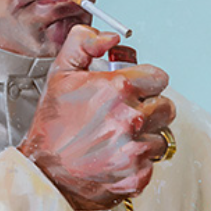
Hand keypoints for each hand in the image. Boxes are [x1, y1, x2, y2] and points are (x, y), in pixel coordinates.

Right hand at [18, 25, 175, 210]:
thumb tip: (109, 36)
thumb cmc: (51, 127)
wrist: (44, 172)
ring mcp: (135, 148)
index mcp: (117, 89)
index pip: (159, 78)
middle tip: (123, 116)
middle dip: (149, 109)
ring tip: (118, 138)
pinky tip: (116, 157)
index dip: (145, 83)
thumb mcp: (60, 75)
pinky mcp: (138, 174)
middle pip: (166, 107)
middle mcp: (130, 118)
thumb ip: (83, 44)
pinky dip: (138, 162)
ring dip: (145, 136)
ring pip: (162, 136)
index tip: (133, 91)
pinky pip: (153, 163)